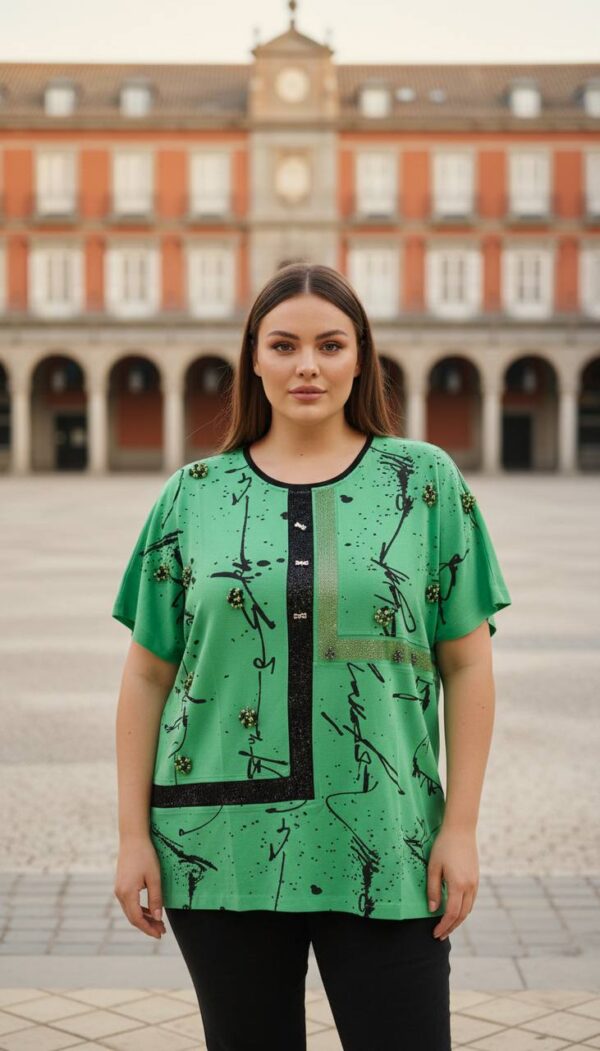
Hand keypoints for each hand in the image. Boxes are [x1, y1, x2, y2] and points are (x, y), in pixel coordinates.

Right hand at [114, 835, 166, 938]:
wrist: (133, 838)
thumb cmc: (145, 855)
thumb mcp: (154, 877)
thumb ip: (156, 898)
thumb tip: (157, 918)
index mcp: (127, 893)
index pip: (137, 919)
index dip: (148, 929)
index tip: (160, 934)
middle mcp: (120, 893)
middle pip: (133, 917)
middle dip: (147, 926)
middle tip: (162, 931)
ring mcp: (119, 889)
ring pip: (130, 911)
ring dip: (144, 918)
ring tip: (158, 923)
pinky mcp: (121, 885)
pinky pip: (129, 903)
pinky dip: (139, 909)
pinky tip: (150, 911)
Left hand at [426, 825, 478, 939]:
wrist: (461, 830)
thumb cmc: (443, 846)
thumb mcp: (433, 867)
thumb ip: (433, 889)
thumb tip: (432, 910)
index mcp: (458, 885)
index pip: (451, 914)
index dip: (443, 926)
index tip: (434, 933)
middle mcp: (469, 887)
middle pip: (461, 915)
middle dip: (450, 927)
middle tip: (439, 935)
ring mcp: (475, 883)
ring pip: (468, 909)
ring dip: (458, 920)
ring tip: (446, 926)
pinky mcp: (476, 878)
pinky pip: (471, 900)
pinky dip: (463, 910)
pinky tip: (455, 911)